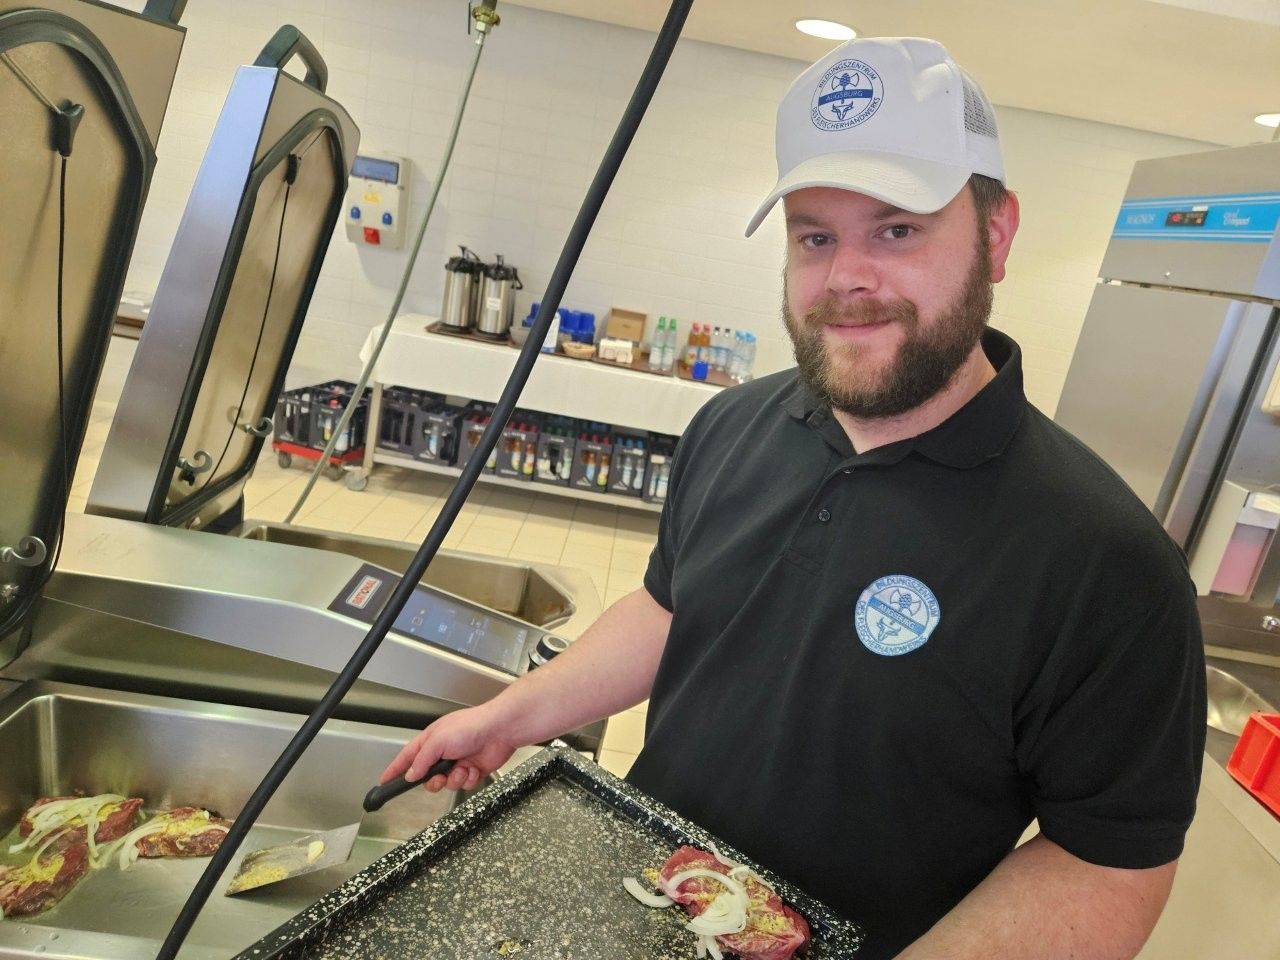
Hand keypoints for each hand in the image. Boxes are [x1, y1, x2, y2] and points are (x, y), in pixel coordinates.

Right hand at [380, 704, 518, 793]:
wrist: (499, 730)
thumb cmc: (470, 727)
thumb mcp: (438, 741)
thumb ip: (422, 760)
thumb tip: (410, 774)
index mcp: (431, 741)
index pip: (407, 757)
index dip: (395, 770)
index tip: (384, 781)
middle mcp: (443, 752)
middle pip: (427, 777)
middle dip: (434, 781)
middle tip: (440, 777)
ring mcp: (458, 761)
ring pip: (446, 783)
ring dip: (454, 779)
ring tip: (463, 768)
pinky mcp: (472, 770)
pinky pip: (464, 784)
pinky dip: (468, 779)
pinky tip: (474, 768)